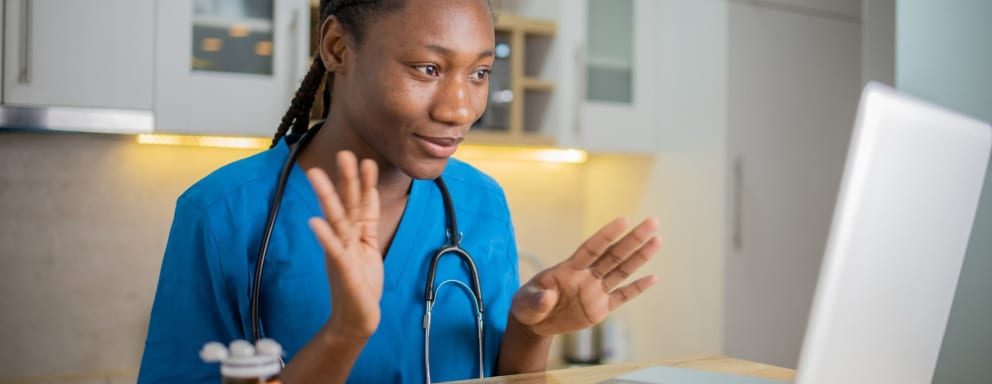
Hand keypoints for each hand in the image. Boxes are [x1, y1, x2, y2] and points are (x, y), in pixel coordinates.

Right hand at [306, 151, 381, 339]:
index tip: (366, 160)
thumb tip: (370, 195)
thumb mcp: (369, 248)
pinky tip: (316, 222)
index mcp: (355, 235)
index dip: (364, 183)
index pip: (361, 204)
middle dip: (345, 179)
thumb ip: (367, 224)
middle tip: (343, 153)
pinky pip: (332, 251)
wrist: (357, 319)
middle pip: (345, 204)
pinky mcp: (341, 270)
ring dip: (327, 197)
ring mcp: (342, 253)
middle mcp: (346, 240)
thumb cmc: (362, 285)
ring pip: (335, 221)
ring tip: (316, 175)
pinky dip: (325, 236)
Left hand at [511, 218, 660, 335]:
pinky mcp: (600, 309)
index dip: (607, 235)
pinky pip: (621, 297)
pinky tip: (653, 278)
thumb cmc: (528, 305)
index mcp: (568, 269)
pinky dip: (637, 288)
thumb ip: (536, 299)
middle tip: (652, 221)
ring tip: (658, 240)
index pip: (592, 248)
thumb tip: (547, 297)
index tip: (624, 220)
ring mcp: (595, 291)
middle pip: (614, 255)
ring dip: (640, 257)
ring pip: (622, 272)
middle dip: (633, 239)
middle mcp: (586, 276)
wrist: (534, 323)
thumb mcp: (525, 303)